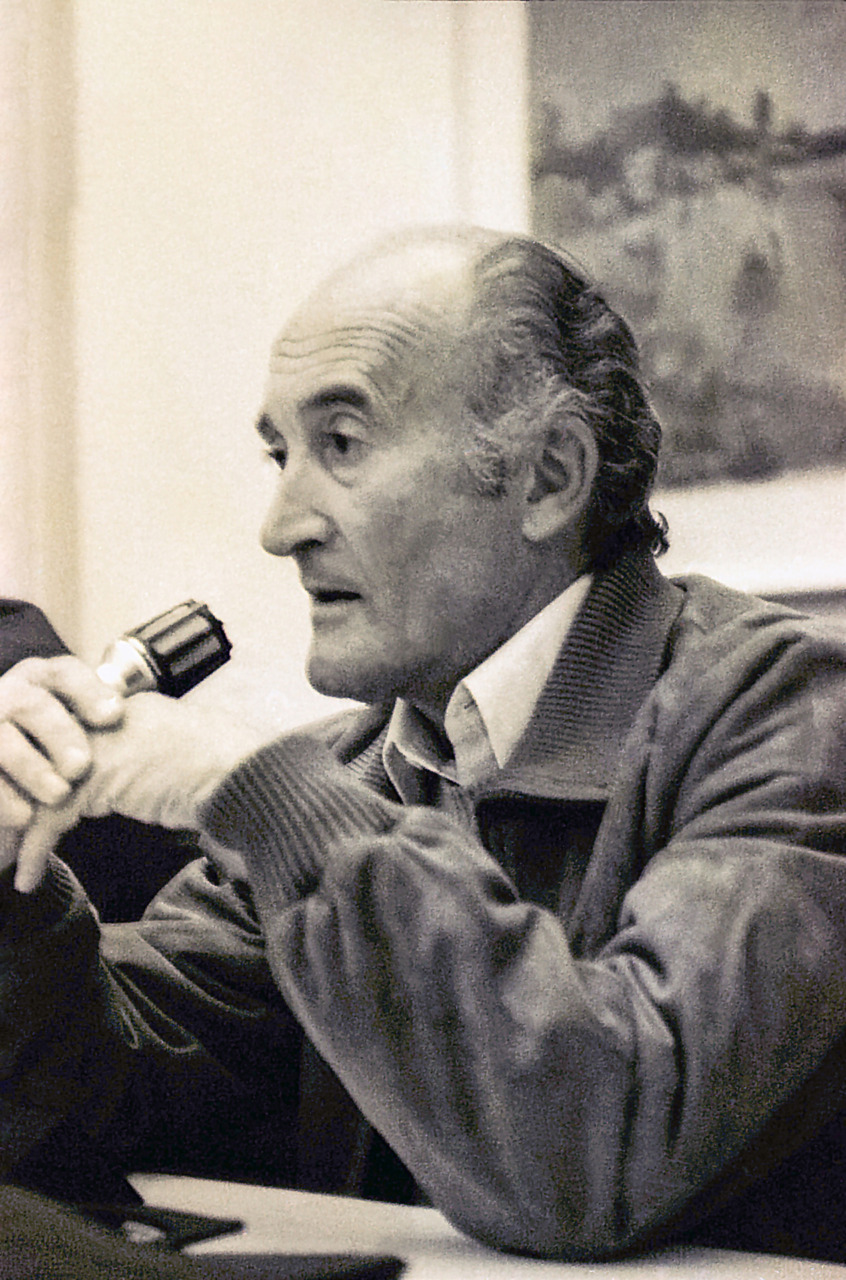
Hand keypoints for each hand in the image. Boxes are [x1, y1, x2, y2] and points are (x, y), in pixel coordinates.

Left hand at [0, 656, 263, 892]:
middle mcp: (106, 717)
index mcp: (126, 708)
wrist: (248, 775)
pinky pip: (49, 816)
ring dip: (18, 829)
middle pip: (40, 756)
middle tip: (8, 835)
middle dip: (18, 799)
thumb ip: (145, 766)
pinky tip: (27, 878)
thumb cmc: (229, 772)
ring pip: (36, 785)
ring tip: (9, 861)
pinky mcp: (99, 775)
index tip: (31, 810)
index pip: (64, 738)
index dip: (44, 777)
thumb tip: (138, 789)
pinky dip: (35, 850)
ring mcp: (101, 741)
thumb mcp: (176, 760)